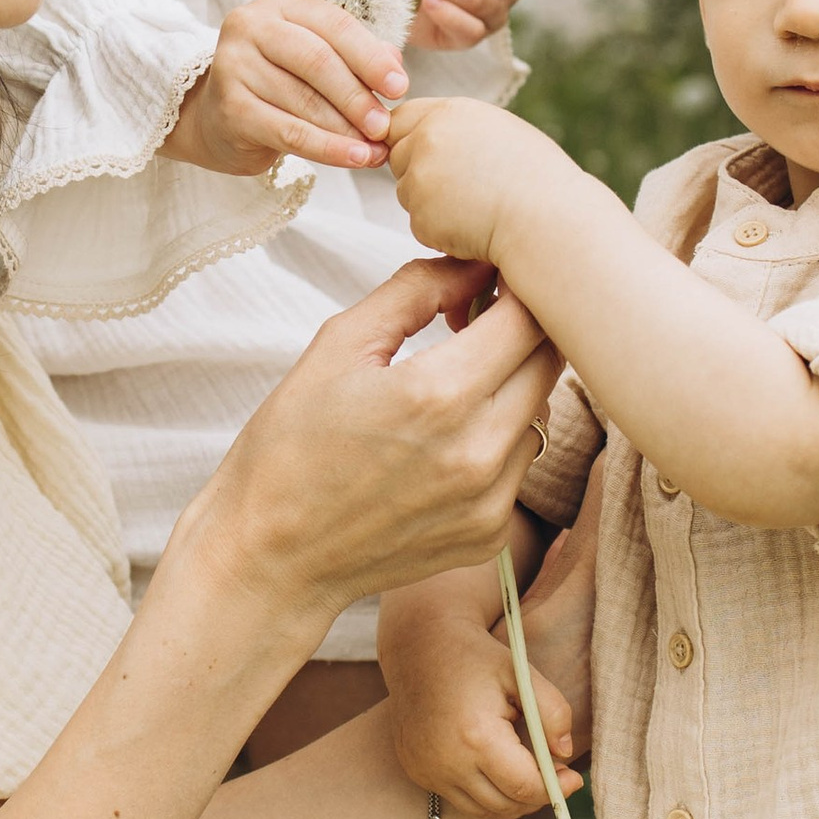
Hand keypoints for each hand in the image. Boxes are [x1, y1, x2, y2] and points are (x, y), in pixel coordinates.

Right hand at [166, 0, 406, 175]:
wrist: (217, 119)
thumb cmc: (276, 83)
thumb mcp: (315, 60)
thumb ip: (355, 55)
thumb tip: (396, 64)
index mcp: (279, 5)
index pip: (335, 24)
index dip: (371, 57)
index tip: (400, 87)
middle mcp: (250, 26)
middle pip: (318, 60)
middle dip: (358, 96)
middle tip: (385, 124)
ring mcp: (234, 65)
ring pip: (305, 100)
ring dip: (347, 129)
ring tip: (375, 149)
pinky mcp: (230, 108)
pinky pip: (290, 132)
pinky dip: (327, 149)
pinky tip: (354, 159)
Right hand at [172, 259, 561, 635]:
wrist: (270, 556)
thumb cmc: (290, 448)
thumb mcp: (338, 346)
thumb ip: (415, 291)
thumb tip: (473, 262)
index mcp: (437, 394)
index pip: (527, 319)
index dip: (517, 287)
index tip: (493, 278)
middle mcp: (477, 450)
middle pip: (548, 362)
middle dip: (521, 330)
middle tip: (478, 319)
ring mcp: (488, 499)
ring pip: (540, 413)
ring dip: (511, 386)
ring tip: (451, 385)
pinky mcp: (489, 533)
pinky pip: (520, 465)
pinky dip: (497, 441)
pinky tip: (442, 443)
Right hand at [380, 554, 583, 818]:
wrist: (419, 647)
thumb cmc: (477, 658)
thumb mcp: (522, 674)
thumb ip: (554, 713)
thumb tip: (565, 753)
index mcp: (476, 736)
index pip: (524, 787)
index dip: (555, 789)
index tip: (573, 778)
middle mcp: (447, 761)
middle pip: (506, 805)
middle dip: (537, 796)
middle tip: (555, 774)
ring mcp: (427, 770)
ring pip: (483, 809)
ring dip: (511, 798)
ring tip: (525, 769)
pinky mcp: (417, 771)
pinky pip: (459, 799)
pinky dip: (483, 792)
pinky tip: (494, 766)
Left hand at [385, 96, 577, 268]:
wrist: (548, 220)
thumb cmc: (537, 178)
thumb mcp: (501, 132)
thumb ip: (460, 130)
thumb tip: (431, 134)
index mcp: (450, 113)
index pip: (401, 118)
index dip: (411, 139)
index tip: (431, 157)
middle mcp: (428, 140)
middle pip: (398, 156)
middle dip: (418, 172)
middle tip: (461, 188)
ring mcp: (421, 178)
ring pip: (407, 192)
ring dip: (429, 203)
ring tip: (476, 207)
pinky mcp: (420, 216)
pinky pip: (419, 224)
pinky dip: (440, 231)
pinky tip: (474, 227)